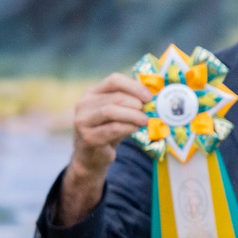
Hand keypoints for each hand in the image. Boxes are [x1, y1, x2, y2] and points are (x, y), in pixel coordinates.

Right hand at [56, 71, 153, 225]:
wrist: (91, 157)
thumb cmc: (108, 131)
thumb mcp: (118, 114)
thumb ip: (130, 103)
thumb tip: (155, 97)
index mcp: (92, 93)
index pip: (114, 80)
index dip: (134, 86)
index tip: (150, 96)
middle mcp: (83, 104)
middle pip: (115, 97)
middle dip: (136, 103)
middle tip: (150, 111)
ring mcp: (82, 120)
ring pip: (111, 111)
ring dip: (133, 115)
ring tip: (146, 120)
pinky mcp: (88, 137)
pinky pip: (112, 128)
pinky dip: (128, 127)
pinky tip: (137, 128)